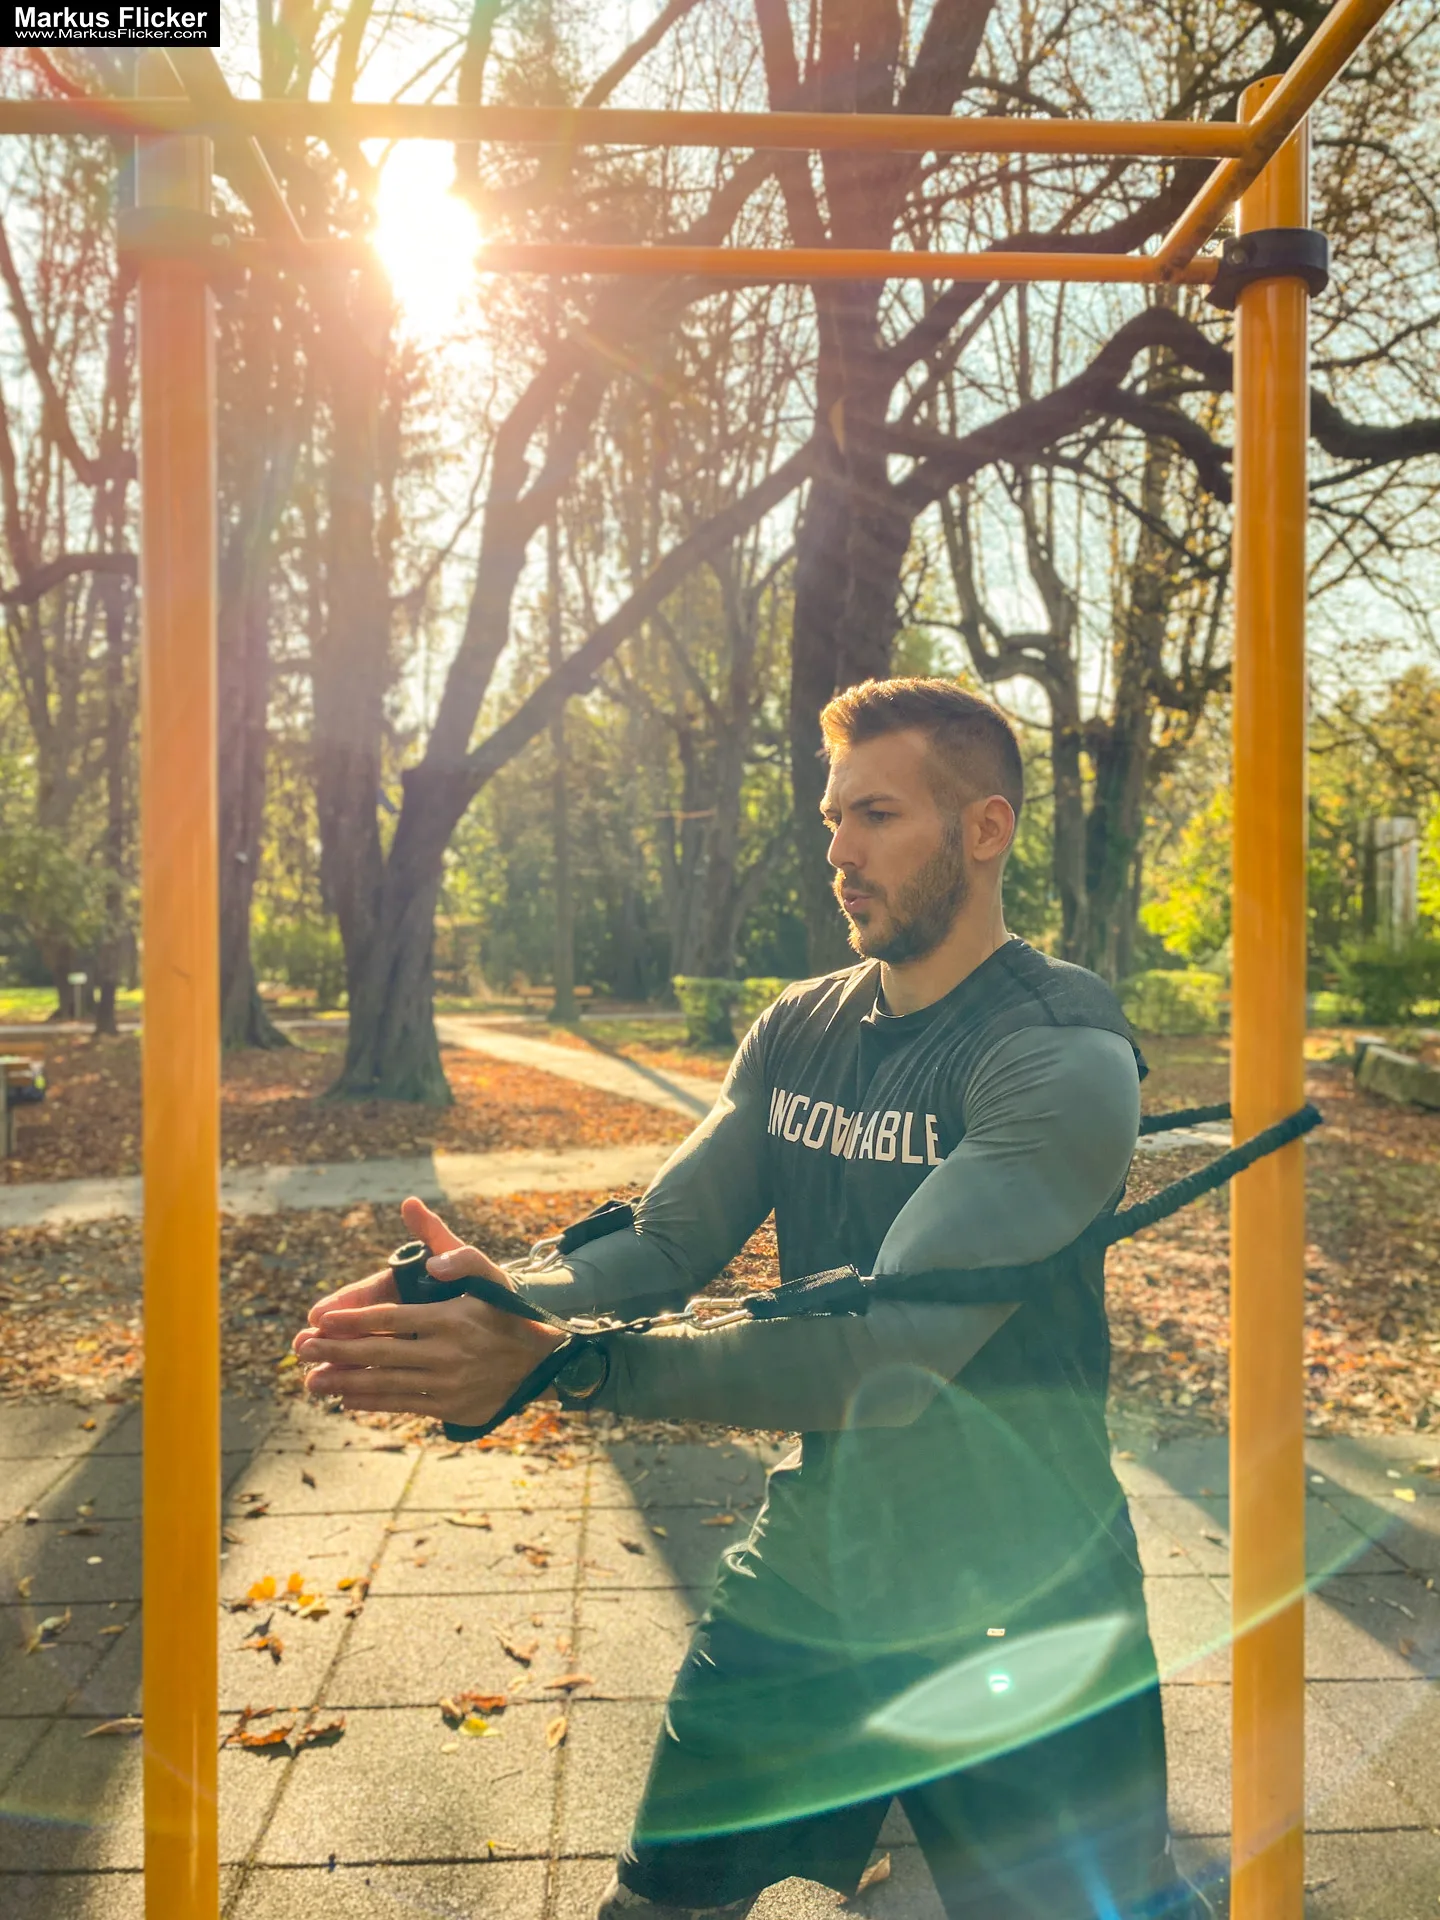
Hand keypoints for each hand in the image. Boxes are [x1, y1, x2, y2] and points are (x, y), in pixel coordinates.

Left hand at [293, 1196, 563, 1424]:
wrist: (542, 1357)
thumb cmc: (505, 1308)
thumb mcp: (488, 1271)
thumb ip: (454, 1249)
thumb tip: (417, 1217)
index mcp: (452, 1317)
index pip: (390, 1317)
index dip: (352, 1318)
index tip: (320, 1318)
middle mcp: (448, 1351)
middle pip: (380, 1353)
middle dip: (335, 1352)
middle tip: (301, 1349)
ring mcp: (449, 1383)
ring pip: (386, 1383)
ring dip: (344, 1383)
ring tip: (311, 1381)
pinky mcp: (452, 1406)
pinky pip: (404, 1403)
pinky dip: (373, 1402)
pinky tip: (348, 1398)